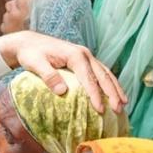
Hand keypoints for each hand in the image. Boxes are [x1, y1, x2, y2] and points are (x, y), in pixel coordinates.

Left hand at [0, 31, 127, 112]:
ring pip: (106, 73)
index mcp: (75, 55)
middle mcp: (84, 54)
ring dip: (115, 89)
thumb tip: (62, 91)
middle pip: (103, 75)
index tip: (99, 110)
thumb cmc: (30, 54)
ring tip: (124, 104)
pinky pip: (101, 73)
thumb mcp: (35, 64)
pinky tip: (115, 94)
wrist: (29, 42)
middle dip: (112, 93)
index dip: (95, 95)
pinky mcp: (84, 60)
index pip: (88, 78)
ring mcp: (86, 56)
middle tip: (118, 110)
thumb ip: (48, 76)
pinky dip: (110, 83)